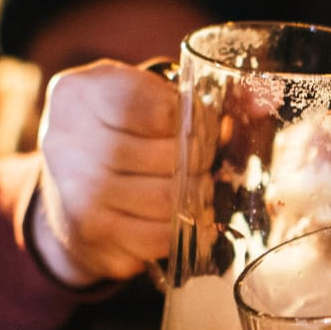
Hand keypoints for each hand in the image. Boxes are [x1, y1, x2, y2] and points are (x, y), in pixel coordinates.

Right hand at [28, 60, 197, 287]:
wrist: (65, 187)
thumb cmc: (118, 131)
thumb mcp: (141, 93)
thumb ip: (201, 92)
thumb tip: (265, 101)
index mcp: (78, 93)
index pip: (157, 108)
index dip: (194, 119)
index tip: (200, 122)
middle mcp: (66, 141)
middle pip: (167, 156)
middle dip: (201, 159)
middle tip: (203, 160)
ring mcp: (75, 192)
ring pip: (168, 199)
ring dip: (193, 195)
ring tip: (192, 185)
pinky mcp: (90, 235)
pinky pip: (159, 237)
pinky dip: (178, 229)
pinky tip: (175, 214)